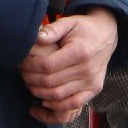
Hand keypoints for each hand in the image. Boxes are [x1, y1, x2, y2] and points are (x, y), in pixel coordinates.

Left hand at [21, 9, 119, 124]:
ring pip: (58, 95)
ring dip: (39, 92)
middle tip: (22, 74)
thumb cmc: (84, 29)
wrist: (106, 35)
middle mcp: (87, 68)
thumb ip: (52, 30)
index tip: (21, 63)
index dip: (31, 66)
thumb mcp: (69, 22)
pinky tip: (44, 101)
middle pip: (51, 81)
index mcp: (79, 51)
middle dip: (31, 79)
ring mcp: (91, 81)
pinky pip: (73, 104)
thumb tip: (36, 38)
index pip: (48, 65)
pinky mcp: (94, 89)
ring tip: (29, 84)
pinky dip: (56, 106)